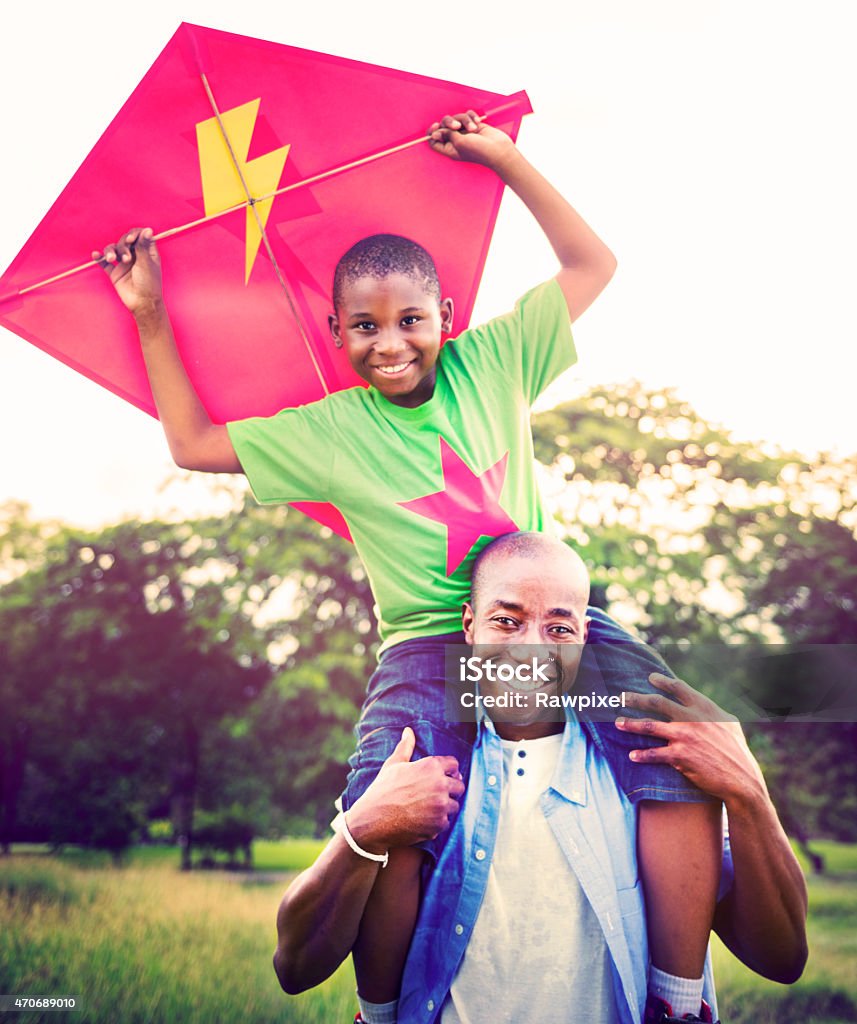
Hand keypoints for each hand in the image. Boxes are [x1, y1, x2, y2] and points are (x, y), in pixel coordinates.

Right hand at [93, 227, 162, 317]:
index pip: (139, 236)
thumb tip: (148, 229)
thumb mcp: (146, 262)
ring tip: (112, 259)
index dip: (134, 234)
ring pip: (113, 249)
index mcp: (146, 252)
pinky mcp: (115, 273)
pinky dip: (100, 258)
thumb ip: (143, 246)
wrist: (142, 303)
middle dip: (123, 246)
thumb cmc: (149, 283)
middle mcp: (135, 256)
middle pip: (124, 241)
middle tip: (127, 259)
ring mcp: (124, 264)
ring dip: (110, 251)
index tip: (131, 239)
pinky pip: (104, 263)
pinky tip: (96, 255)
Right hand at [345, 727, 464, 852]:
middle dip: (450, 790)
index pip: (454, 765)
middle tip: (435, 795)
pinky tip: (423, 821)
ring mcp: (441, 805)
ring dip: (444, 808)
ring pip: (454, 805)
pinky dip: (437, 823)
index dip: (448, 771)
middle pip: (459, 786)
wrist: (372, 820)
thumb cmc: (382, 790)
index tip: (441, 777)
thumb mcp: (393, 765)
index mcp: (431, 766)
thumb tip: (408, 731)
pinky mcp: (439, 824)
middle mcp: (439, 784)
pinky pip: (446, 822)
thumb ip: (405, 747)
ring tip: (428, 809)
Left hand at [428, 111, 516, 169]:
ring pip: (457, 118)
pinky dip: (472, 117)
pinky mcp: (474, 125)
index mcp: (449, 149)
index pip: (434, 141)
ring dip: (464, 120)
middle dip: (449, 122)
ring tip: (473, 128)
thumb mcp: (458, 142)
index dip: (433, 132)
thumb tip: (436, 131)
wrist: (499, 149)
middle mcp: (456, 140)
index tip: (436, 126)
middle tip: (456, 126)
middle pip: (444, 126)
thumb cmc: (479, 150)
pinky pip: (468, 115)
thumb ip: (446, 134)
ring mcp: (465, 133)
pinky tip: (478, 123)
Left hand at [616, 673, 766, 806]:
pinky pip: (654, 753)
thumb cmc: (736, 751)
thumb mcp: (730, 724)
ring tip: (617, 723)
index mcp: (705, 707)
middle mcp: (692, 718)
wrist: (741, 779)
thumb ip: (713, 712)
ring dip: (630, 724)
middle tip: (621, 696)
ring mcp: (684, 736)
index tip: (650, 678)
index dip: (662, 681)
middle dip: (636, 698)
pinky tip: (632, 756)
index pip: (679, 688)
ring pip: (650, 726)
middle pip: (657, 702)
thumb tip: (703, 705)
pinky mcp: (679, 756)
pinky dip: (641, 755)